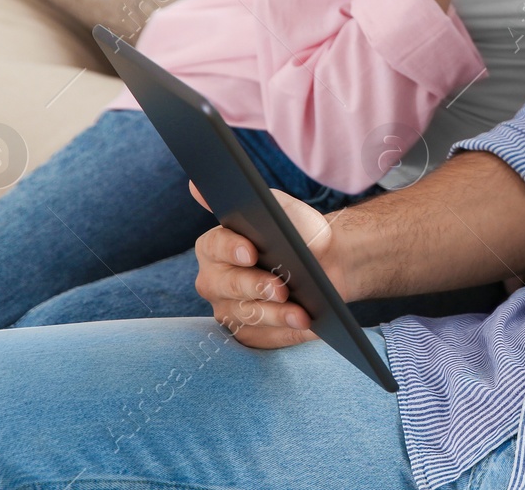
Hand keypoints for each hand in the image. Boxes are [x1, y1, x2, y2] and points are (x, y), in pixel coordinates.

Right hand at [190, 180, 346, 348]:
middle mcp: (214, 280)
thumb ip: (247, 198)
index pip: (215, 247)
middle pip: (226, 286)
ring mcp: (228, 310)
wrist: (329, 263)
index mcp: (216, 246)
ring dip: (276, 316)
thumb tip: (194, 185)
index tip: (252, 252)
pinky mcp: (248, 333)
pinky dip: (283, 334)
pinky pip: (260, 339)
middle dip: (256, 287)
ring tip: (303, 315)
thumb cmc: (299, 233)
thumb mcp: (280, 210)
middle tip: (283, 289)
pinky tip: (303, 328)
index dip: (232, 249)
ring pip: (245, 317)